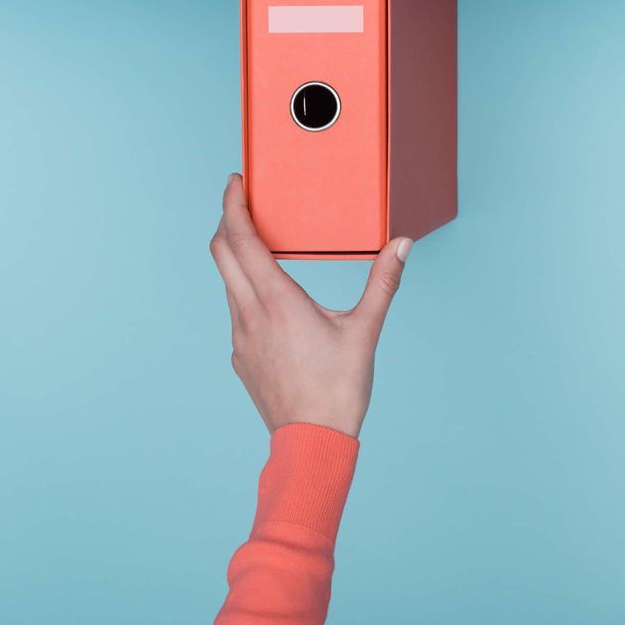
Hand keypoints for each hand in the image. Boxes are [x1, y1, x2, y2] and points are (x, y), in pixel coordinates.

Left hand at [208, 174, 410, 437]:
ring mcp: (240, 336)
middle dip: (227, 222)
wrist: (311, 441)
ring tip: (259, 242)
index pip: (242, 240)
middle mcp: (250, 314)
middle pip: (222, 254)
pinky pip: (237, 310)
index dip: (233, 206)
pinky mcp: (241, 355)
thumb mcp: (365, 330)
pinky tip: (271, 296)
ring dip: (236, 255)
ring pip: (228, 282)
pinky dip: (245, 289)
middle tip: (241, 201)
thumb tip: (401, 244)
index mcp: (277, 301)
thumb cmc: (339, 388)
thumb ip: (383, 282)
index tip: (235, 183)